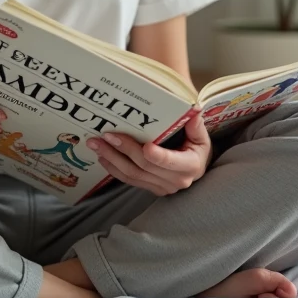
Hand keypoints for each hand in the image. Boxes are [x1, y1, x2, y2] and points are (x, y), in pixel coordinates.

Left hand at [87, 111, 212, 195]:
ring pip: (133, 175)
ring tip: (96, 145)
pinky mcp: (150, 188)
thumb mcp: (201, 135)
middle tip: (106, 136)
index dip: (157, 156)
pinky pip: (129, 180)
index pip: (170, 162)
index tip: (144, 146)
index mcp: (190, 165)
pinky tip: (102, 157)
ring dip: (112, 159)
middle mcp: (175, 180)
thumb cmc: (197, 147)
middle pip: (145, 166)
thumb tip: (194, 109)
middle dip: (124, 150)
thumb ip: (196, 124)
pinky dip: (114, 169)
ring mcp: (162, 187)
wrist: (196, 166)